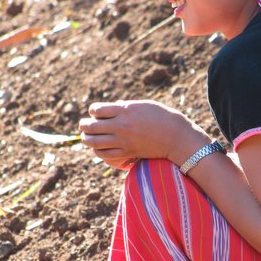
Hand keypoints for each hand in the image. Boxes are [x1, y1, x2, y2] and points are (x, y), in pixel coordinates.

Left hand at [79, 100, 208, 168]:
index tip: (96, 112)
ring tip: (86, 137)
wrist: (176, 136)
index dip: (93, 111)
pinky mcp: (128, 153)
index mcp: (125, 111)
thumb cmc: (162, 117)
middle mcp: (121, 126)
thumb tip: (113, 107)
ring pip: (94, 142)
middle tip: (83, 125)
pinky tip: (98, 149)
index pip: (96, 110)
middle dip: (84, 126)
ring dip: (87, 139)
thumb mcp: (143, 105)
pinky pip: (105, 154)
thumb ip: (126, 107)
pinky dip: (97, 151)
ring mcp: (124, 141)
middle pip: (91, 127)